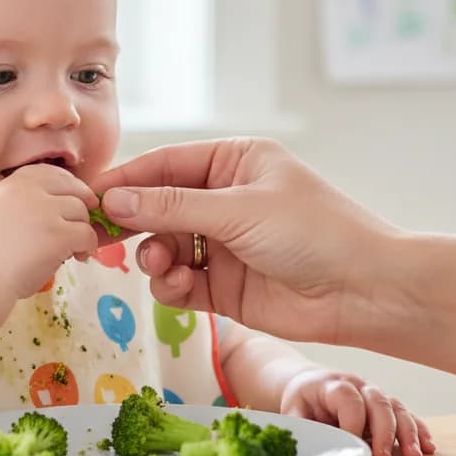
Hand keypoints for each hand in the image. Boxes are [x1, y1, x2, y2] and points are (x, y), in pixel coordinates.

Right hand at [0, 163, 98, 298]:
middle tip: (80, 227)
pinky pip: (86, 234)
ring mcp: (45, 210)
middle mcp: (29, 189)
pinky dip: (87, 246)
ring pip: (81, 212)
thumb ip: (24, 199)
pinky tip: (79, 256)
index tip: (73, 202)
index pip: (53, 173)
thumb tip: (62, 199)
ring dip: (83, 230)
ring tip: (74, 249)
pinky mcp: (58, 234)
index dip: (69, 187)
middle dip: (82, 208)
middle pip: (74, 189)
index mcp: (14, 182)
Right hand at [89, 138, 403, 345]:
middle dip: (131, 223)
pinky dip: (170, 286)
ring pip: (163, 247)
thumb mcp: (239, 209)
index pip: (165, 165)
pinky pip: (179, 282)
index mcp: (234, 162)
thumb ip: (172, 207)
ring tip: (159, 266)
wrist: (365, 293)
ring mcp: (222, 244)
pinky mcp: (223, 286)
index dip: (126, 181)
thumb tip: (113, 200)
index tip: (90, 197)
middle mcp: (224, 199)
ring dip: (152, 257)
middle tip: (98, 238)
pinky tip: (177, 287)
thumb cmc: (315, 232)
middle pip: (157, 207)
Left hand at [280, 367, 435, 455]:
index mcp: (332, 385)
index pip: (348, 398)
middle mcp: (357, 386)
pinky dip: (419, 429)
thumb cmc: (301, 401)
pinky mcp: (386, 405)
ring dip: (407, 432)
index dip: (353, 422)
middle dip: (383, 430)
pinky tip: (428, 447)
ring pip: (397, 407)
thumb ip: (301, 428)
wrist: (308, 383)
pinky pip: (407, 414)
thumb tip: (307, 451)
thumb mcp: (293, 412)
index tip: (352, 445)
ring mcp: (374, 394)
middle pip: (378, 401)